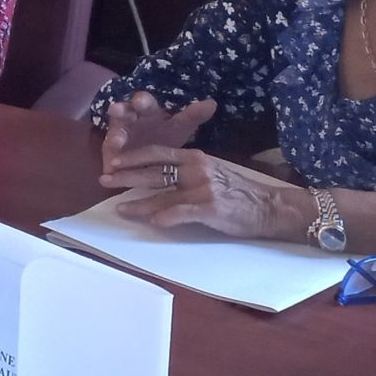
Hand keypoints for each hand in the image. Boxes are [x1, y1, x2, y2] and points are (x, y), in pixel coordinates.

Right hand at [99, 91, 218, 179]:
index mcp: (146, 110)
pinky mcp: (112, 154)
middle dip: (119, 111)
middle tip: (116, 110)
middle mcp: (129, 119)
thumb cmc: (166, 135)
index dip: (141, 101)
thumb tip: (212, 103)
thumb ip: (193, 116)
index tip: (140, 102)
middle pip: (123, 112)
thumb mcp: (180, 126)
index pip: (144, 101)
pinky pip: (110, 157)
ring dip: (115, 136)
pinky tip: (110, 167)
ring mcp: (118, 136)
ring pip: (115, 133)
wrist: (153, 155)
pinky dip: (110, 162)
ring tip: (117, 142)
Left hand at [108, 145, 313, 242]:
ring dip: (138, 203)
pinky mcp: (210, 207)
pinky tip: (153, 223)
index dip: (133, 156)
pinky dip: (165, 217)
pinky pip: (181, 212)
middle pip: (153, 172)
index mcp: (195, 157)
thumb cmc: (239, 192)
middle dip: (126, 176)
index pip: (157, 153)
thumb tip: (161, 176)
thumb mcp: (212, 171)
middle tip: (104, 180)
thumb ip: (188, 170)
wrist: (270, 206)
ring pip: (162, 195)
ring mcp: (202, 188)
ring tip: (120, 208)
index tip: (113, 161)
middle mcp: (196, 168)